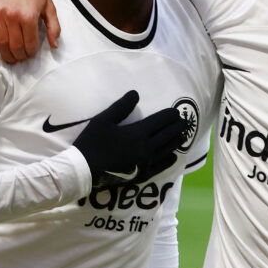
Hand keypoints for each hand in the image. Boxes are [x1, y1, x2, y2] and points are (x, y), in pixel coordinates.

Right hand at [0, 0, 59, 62]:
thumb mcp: (49, 6)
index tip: (31, 53)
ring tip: (11, 59)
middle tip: (21, 59)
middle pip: (14, 46)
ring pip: (1, 43)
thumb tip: (54, 46)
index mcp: (28, 16)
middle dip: (19, 56)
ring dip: (6, 55)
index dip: (31, 52)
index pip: (29, 43)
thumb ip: (54, 27)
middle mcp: (12, 16)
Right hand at [73, 91, 187, 187]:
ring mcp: (146, 163)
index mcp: (138, 133)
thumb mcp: (103, 120)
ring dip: (176, 141)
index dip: (171, 115)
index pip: (161, 121)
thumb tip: (135, 93)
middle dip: (178, 126)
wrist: (83, 171)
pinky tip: (173, 156)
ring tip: (182, 135)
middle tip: (184, 122)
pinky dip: (170, 159)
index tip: (177, 112)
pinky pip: (161, 166)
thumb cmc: (92, 142)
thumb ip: (121, 106)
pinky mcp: (142, 174)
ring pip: (168, 150)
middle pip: (168, 135)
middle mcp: (146, 148)